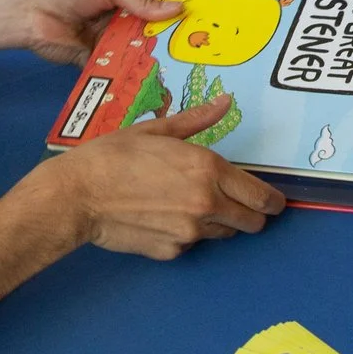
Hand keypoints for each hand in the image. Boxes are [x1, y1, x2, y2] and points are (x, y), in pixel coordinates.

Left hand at [0, 0, 180, 65]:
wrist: (30, 13)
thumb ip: (141, 2)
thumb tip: (178, 9)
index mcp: (122, 0)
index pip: (152, 9)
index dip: (171, 17)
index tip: (198, 25)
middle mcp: (117, 23)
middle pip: (146, 34)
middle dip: (165, 42)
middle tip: (195, 54)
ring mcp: (106, 44)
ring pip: (134, 54)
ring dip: (150, 61)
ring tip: (179, 71)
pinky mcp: (94, 63)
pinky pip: (114, 70)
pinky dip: (128, 76)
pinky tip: (150, 83)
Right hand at [18, 99, 284, 260]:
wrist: (77, 195)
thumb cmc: (113, 155)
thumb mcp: (157, 130)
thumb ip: (198, 120)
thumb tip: (225, 102)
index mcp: (208, 168)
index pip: (261, 195)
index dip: (273, 200)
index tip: (275, 202)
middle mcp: (207, 203)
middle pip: (252, 221)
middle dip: (252, 214)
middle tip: (240, 205)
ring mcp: (191, 232)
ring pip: (224, 234)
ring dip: (219, 223)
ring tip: (191, 205)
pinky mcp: (173, 251)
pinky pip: (192, 244)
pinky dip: (187, 234)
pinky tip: (164, 218)